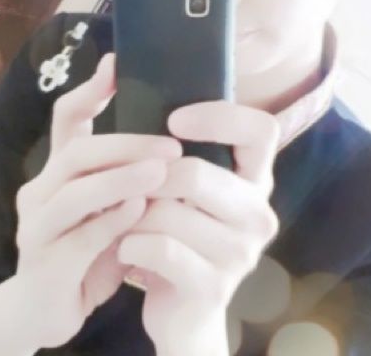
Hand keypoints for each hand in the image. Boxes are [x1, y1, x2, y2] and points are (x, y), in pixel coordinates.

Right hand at [12, 52, 182, 351]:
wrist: (45, 311)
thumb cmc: (87, 250)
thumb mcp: (106, 207)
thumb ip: (125, 176)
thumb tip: (172, 141)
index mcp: (58, 171)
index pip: (66, 118)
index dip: (89, 89)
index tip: (116, 63)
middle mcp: (41, 191)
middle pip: (77, 151)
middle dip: (126, 144)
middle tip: (170, 144)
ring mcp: (36, 227)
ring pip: (74, 192)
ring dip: (120, 178)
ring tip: (160, 172)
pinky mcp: (43, 264)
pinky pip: (78, 238)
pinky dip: (110, 221)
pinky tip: (140, 213)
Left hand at [117, 100, 279, 355]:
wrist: (178, 307)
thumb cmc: (170, 229)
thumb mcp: (168, 181)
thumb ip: (147, 125)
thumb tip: (109, 62)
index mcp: (252, 177)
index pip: (261, 129)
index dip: (219, 117)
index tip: (174, 119)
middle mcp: (258, 211)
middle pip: (197, 173)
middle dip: (146, 177)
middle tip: (125, 186)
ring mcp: (242, 252)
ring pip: (169, 212)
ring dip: (131, 213)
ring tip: (120, 217)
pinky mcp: (216, 286)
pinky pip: (160, 249)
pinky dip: (130, 244)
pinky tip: (125, 248)